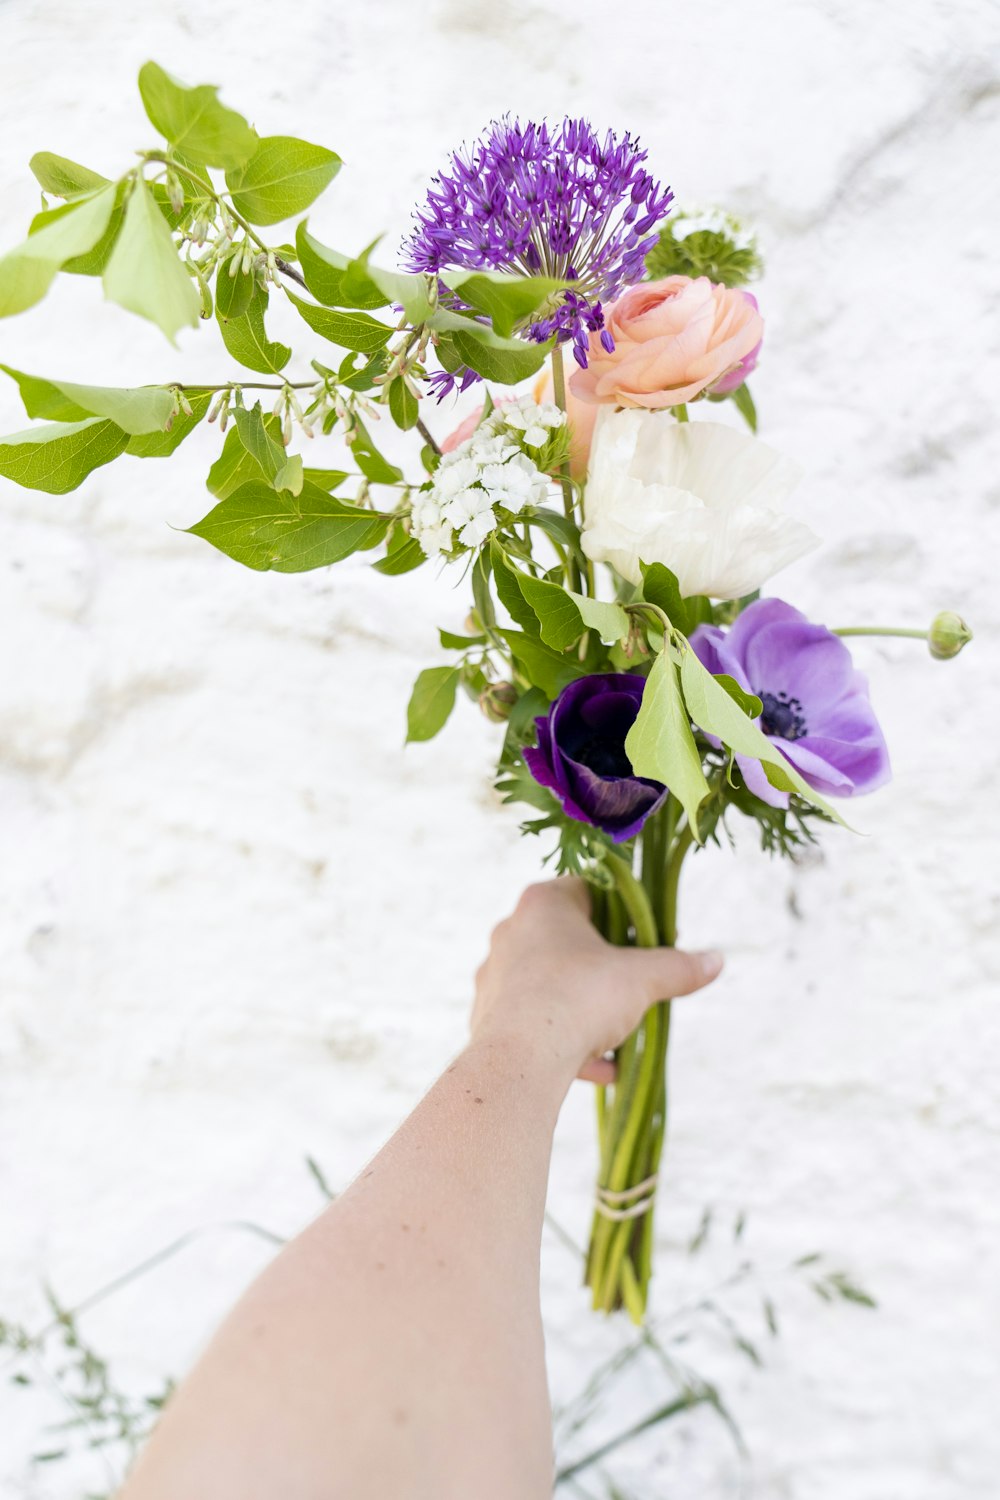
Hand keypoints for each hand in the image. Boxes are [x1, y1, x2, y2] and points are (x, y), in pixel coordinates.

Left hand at [471, 878, 722, 1086]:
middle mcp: (512, 931)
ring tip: (620, 1036)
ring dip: (587, 1009)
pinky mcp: (486, 1016)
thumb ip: (678, 967)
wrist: (520, 1059)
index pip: (589, 890)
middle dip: (607, 966)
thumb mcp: (641, 979)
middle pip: (571, 940)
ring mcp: (495, 974)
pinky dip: (566, 1041)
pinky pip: (535, 1023)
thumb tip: (716, 960)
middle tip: (637, 985)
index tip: (648, 936)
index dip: (624, 912)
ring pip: (553, 985)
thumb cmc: (580, 999)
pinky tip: (600, 1068)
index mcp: (543, 904)